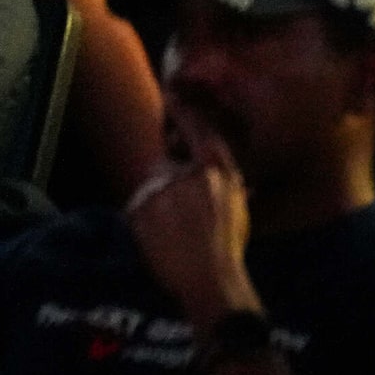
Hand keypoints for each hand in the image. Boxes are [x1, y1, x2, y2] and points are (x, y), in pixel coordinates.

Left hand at [126, 102, 257, 326]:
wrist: (208, 280)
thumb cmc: (228, 245)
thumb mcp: (236, 203)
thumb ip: (219, 177)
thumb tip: (206, 160)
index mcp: (215, 171)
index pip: (198, 129)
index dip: (184, 110)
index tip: (173, 94)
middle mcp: (186, 174)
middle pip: (167, 161)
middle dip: (170, 178)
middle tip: (183, 208)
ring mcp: (159, 189)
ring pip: (153, 184)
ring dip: (160, 199)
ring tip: (177, 228)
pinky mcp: (138, 206)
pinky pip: (140, 203)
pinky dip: (148, 215)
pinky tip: (164, 235)